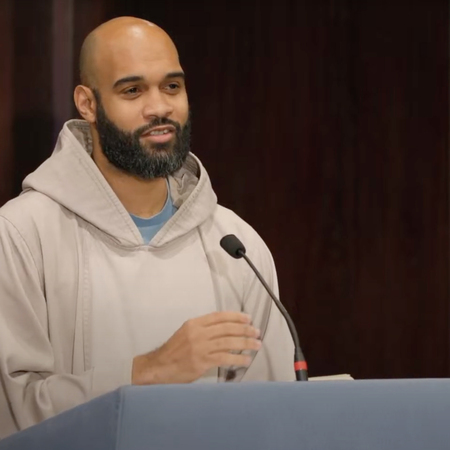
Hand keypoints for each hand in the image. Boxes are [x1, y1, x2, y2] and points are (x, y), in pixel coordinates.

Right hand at [132, 311, 260, 384]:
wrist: (159, 367)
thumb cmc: (174, 351)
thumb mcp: (186, 333)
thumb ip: (203, 329)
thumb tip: (225, 329)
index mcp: (194, 323)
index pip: (219, 316)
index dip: (236, 316)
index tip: (248, 318)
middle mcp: (198, 332)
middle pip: (226, 328)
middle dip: (244, 329)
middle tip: (256, 332)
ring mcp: (200, 347)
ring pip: (228, 342)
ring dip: (245, 343)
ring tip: (256, 344)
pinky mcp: (201, 361)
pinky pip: (224, 358)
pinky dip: (237, 359)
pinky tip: (246, 360)